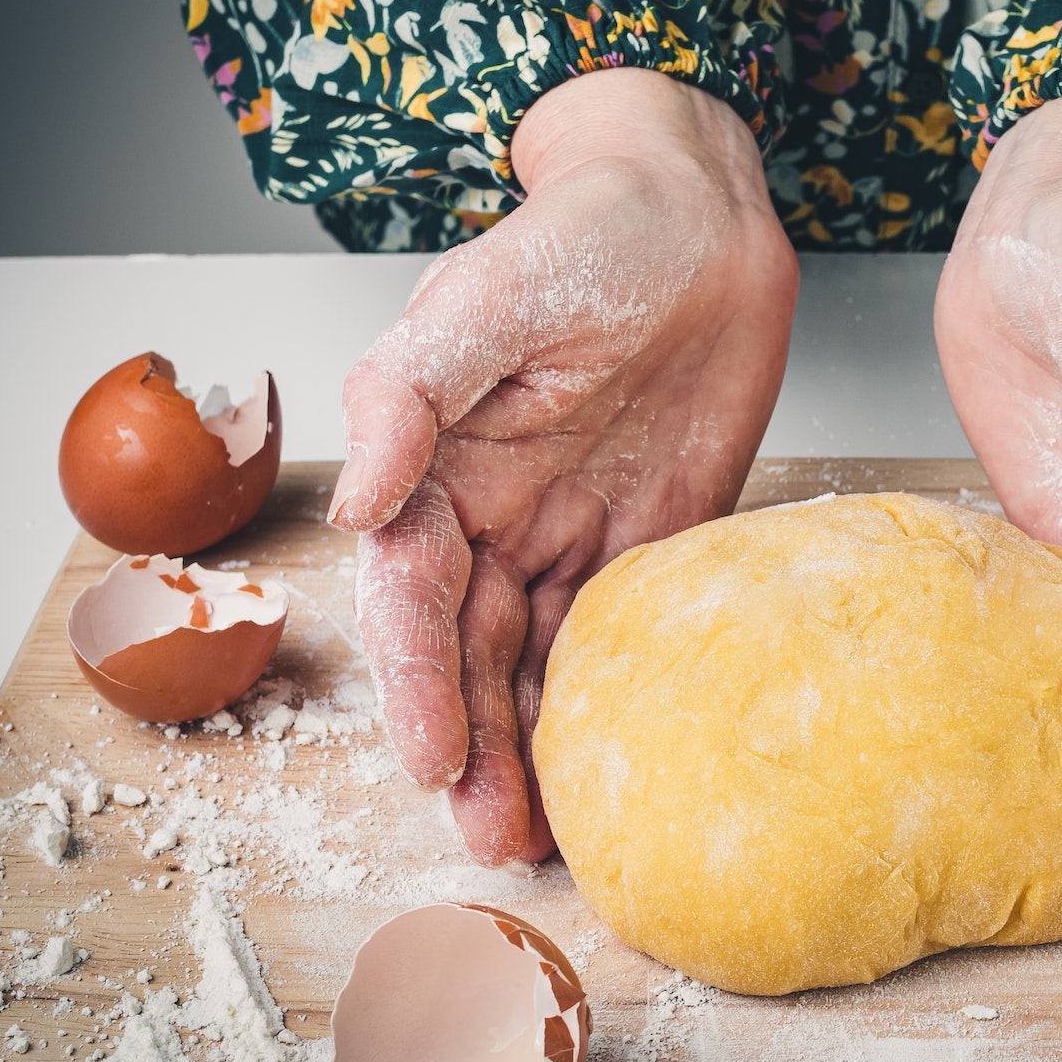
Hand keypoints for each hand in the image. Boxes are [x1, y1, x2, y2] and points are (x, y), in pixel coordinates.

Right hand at [332, 69, 798, 865]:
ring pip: (534, 662)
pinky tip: (609, 767)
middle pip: (468, 653)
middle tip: (492, 835)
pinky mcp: (646, 542)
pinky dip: (605, 703)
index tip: (431, 757)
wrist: (703, 224)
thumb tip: (358, 496)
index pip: (413, 596)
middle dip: (471, 746)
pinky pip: (617, 636)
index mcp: (437, 465)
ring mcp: (568, 533)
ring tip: (538, 836)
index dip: (418, 681)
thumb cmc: (588, 238)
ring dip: (528, 748)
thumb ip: (410, 388)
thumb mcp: (488, 295)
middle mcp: (493, 513)